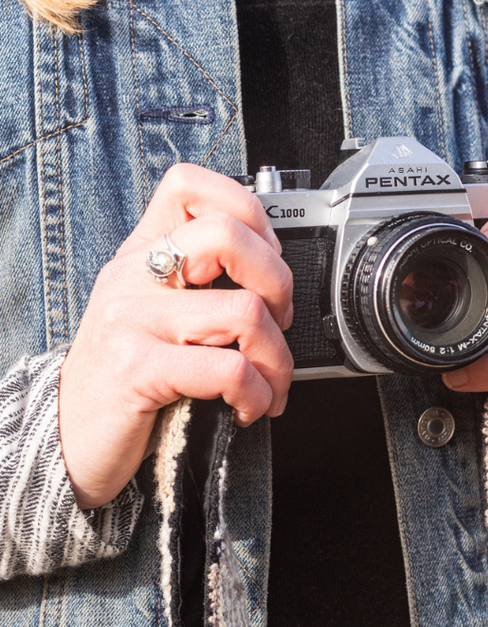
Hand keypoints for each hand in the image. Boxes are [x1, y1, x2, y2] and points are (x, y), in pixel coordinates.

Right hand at [59, 164, 293, 508]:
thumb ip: (197, 284)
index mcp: (142, 254)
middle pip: (231, 235)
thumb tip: (273, 273)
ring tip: (268, 385)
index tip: (264, 266)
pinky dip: (257, 394)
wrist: (67, 441)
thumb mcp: (155, 316)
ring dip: (277, 359)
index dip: (249, 214)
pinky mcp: (136, 368)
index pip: (191, 186)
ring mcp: (131, 319)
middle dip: (281, 285)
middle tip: (278, 327)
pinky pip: (229, 368)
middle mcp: (134, 276)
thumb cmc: (126, 382)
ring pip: (246, 310)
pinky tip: (247, 408)